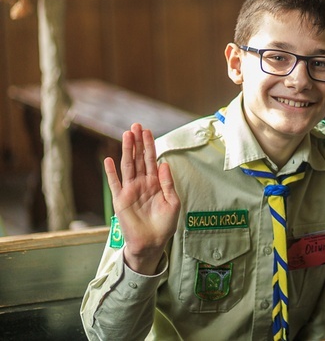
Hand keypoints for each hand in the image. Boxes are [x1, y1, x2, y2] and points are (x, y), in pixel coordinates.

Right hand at [104, 123, 180, 274]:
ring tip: (126, 135)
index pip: (151, 160)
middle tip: (136, 125)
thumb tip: (164, 163)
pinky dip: (111, 172)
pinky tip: (109, 159)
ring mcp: (130, 190)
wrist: (152, 243)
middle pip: (138, 158)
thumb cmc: (164, 224)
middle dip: (137, 142)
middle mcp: (141, 183)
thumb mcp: (173, 202)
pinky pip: (114, 183)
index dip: (149, 145)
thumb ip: (168, 183)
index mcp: (155, 183)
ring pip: (127, 166)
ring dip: (126, 150)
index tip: (148, 131)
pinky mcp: (120, 200)